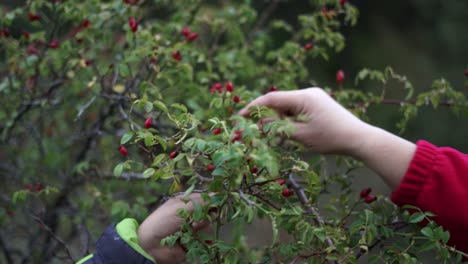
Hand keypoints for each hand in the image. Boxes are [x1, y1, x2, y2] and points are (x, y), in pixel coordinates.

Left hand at [138, 194, 210, 263]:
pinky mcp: (193, 241)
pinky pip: (204, 240)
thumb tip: (217, 195)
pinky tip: (197, 240)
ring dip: (202, 228)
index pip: (205, 199)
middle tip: (198, 220)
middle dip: (206, 216)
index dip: (212, 201)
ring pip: (208, 227)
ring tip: (191, 230)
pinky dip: (202, 240)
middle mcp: (190, 214)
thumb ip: (200, 202)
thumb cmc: (163, 221)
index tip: (219, 204)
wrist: (151, 245)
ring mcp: (192, 228)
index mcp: (186, 202)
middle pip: (209, 213)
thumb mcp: (180, 208)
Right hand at [240, 88, 415, 188]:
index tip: (240, 116)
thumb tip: (258, 124)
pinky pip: (297, 110)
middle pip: (279, 102)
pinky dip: (289, 120)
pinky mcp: (317, 104)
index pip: (272, 99)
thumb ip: (277, 128)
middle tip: (257, 132)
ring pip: (287, 107)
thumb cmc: (330, 138)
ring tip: (278, 137)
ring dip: (279, 121)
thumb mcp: (300, 135)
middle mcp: (307, 92)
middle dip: (267, 117)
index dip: (254, 107)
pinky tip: (290, 133)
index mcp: (303, 97)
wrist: (359, 138)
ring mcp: (313, 97)